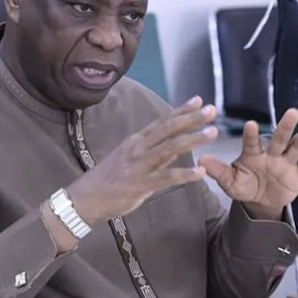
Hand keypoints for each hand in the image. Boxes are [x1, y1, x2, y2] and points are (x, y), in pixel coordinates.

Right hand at [66, 96, 217, 223]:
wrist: (85, 197)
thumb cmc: (108, 179)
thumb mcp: (130, 159)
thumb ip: (153, 152)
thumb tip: (175, 145)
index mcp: (136, 141)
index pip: (162, 121)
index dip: (181, 110)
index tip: (199, 100)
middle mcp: (139, 148)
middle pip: (169, 129)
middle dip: (192, 118)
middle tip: (212, 110)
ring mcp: (139, 165)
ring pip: (170, 148)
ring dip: (192, 138)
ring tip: (212, 132)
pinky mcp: (140, 184)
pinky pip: (165, 178)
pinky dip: (184, 174)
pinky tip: (200, 173)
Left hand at [198, 108, 297, 219]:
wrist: (259, 201)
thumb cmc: (242, 185)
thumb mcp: (229, 181)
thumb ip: (218, 171)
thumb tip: (201, 160)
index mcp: (251, 155)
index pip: (251, 143)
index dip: (250, 134)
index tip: (249, 124)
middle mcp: (270, 154)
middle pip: (279, 138)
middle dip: (285, 126)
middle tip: (292, 112)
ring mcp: (285, 163)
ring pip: (297, 148)